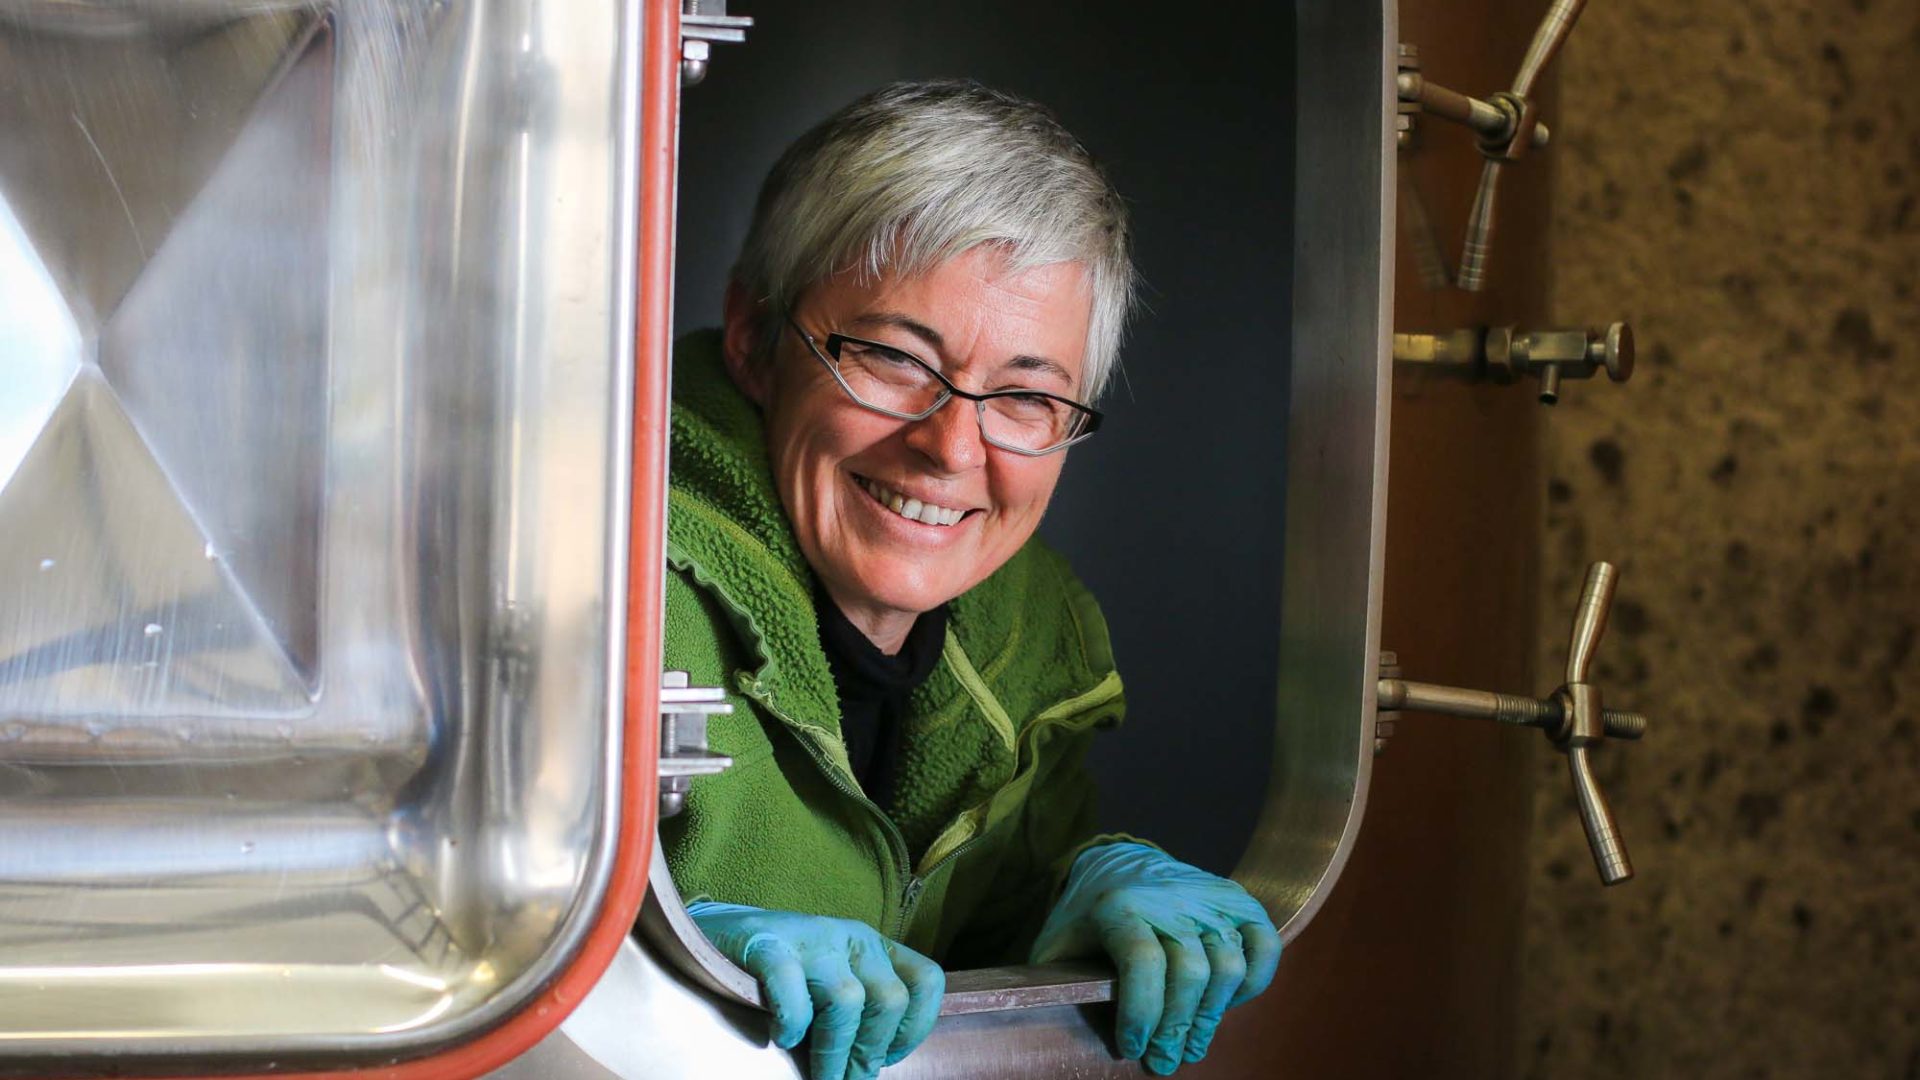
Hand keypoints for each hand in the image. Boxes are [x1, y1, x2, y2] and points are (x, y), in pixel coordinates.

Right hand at [687, 902, 945, 1079]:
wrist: (716, 935)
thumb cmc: (779, 977)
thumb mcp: (831, 986)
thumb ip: (857, 1016)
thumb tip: (866, 1071)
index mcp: (872, 947)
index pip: (925, 981)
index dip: (914, 1027)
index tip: (885, 1056)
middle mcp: (850, 937)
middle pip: (890, 999)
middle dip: (869, 1052)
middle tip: (844, 1079)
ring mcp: (810, 937)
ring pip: (847, 1000)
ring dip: (833, 1052)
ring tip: (816, 1075)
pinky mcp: (767, 943)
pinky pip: (791, 986)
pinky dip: (793, 1021)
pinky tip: (782, 1036)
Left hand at [1029, 843, 1280, 1074]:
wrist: (1118, 865)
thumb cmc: (1085, 918)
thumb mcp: (1057, 944)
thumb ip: (1057, 980)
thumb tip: (1053, 1030)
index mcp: (1117, 905)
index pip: (1142, 960)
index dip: (1142, 1012)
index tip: (1132, 1048)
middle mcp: (1167, 897)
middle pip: (1190, 972)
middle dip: (1177, 1029)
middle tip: (1165, 1061)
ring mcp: (1205, 895)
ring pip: (1226, 965)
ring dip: (1210, 1017)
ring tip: (1191, 1044)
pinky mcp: (1235, 898)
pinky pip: (1262, 944)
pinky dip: (1252, 981)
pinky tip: (1226, 1004)